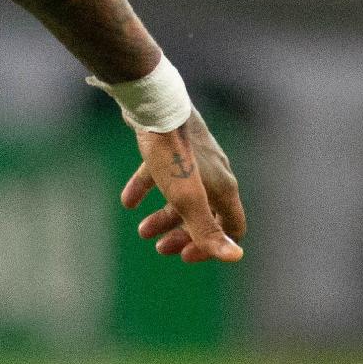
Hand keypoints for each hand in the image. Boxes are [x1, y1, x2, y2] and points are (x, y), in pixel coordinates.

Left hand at [120, 109, 245, 262]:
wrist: (152, 106)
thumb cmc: (172, 153)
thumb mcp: (187, 198)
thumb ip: (207, 230)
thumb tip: (235, 258)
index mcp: (223, 187)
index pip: (231, 226)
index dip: (213, 245)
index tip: (186, 255)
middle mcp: (213, 173)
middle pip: (204, 213)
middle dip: (182, 234)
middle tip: (160, 248)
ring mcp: (192, 158)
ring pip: (181, 195)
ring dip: (163, 216)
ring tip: (141, 231)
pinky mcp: (169, 145)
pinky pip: (160, 172)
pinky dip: (145, 188)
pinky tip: (127, 201)